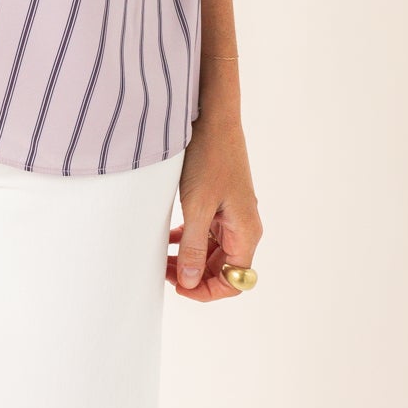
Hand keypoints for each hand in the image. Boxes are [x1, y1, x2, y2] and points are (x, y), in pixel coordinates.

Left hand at [166, 111, 260, 301]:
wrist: (213, 116)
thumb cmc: (210, 156)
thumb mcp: (198, 206)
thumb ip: (195, 247)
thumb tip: (191, 282)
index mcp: (246, 231)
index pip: (235, 281)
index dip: (207, 291)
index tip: (179, 287)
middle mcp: (243, 226)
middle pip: (222, 268)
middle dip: (194, 276)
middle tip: (163, 271)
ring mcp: (232, 213)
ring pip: (212, 251)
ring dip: (189, 258)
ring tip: (162, 258)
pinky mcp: (220, 201)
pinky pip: (206, 231)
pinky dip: (188, 239)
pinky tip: (168, 238)